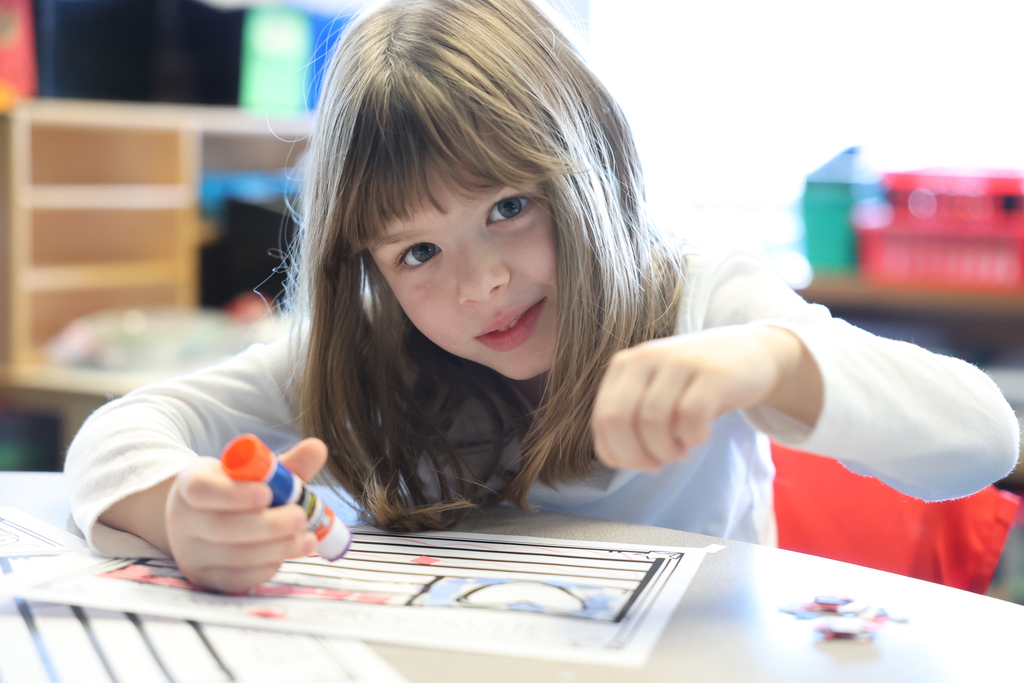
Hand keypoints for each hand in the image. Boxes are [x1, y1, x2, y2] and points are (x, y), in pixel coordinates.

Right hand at [165, 438, 328, 592]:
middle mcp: (183, 519)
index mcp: (192, 483)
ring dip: (277, 548)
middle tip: (301, 517)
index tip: (267, 493)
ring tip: (306, 538)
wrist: (204, 520)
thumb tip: (317, 447)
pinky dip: (267, 566)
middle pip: (222, 527)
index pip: (202, 489)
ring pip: (234, 556)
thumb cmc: (237, 491)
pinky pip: (237, 579)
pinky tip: (287, 553)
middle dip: (269, 525)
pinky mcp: (205, 578)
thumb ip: (285, 464)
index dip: (234, 494)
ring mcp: (192, 553)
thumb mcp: (255, 473)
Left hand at [590, 325, 820, 470]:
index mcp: (626, 364)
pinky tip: (699, 438)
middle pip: (618, 419)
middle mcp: (646, 357)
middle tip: (657, 465)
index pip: (602, 418)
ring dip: (665, 450)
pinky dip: (691, 438)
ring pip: (651, 421)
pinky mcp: (713, 373)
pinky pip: (689, 417)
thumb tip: (614, 457)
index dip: (617, 452)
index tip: (640, 463)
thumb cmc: (698, 383)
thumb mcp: (656, 391)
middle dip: (635, 455)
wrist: (754, 353)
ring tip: (680, 452)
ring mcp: (679, 362)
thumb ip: (631, 417)